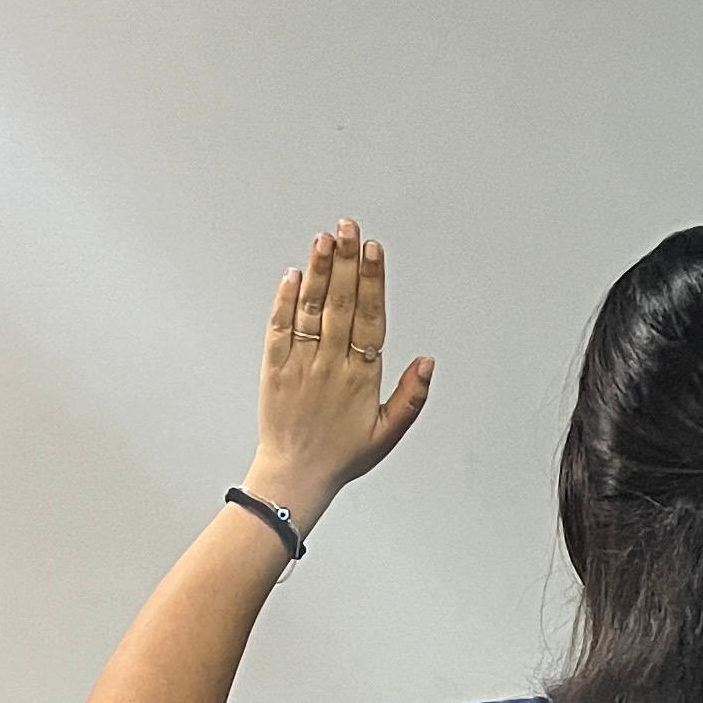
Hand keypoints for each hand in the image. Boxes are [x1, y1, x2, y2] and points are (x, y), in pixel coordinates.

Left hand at [249, 219, 433, 509]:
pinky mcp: (274, 368)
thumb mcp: (387, 434)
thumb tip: (428, 362)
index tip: (373, 250)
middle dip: (346, 261)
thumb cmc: (342, 455)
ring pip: (312, 309)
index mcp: (362, 377)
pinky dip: (286, 300)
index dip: (372, 281)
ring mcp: (301, 363)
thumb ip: (411, 397)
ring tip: (324, 239)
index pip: (370, 318)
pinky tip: (294, 274)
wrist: (294, 476)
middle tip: (349, 227)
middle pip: (341, 303)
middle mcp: (331, 364)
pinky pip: (280, 327)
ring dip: (319, 271)